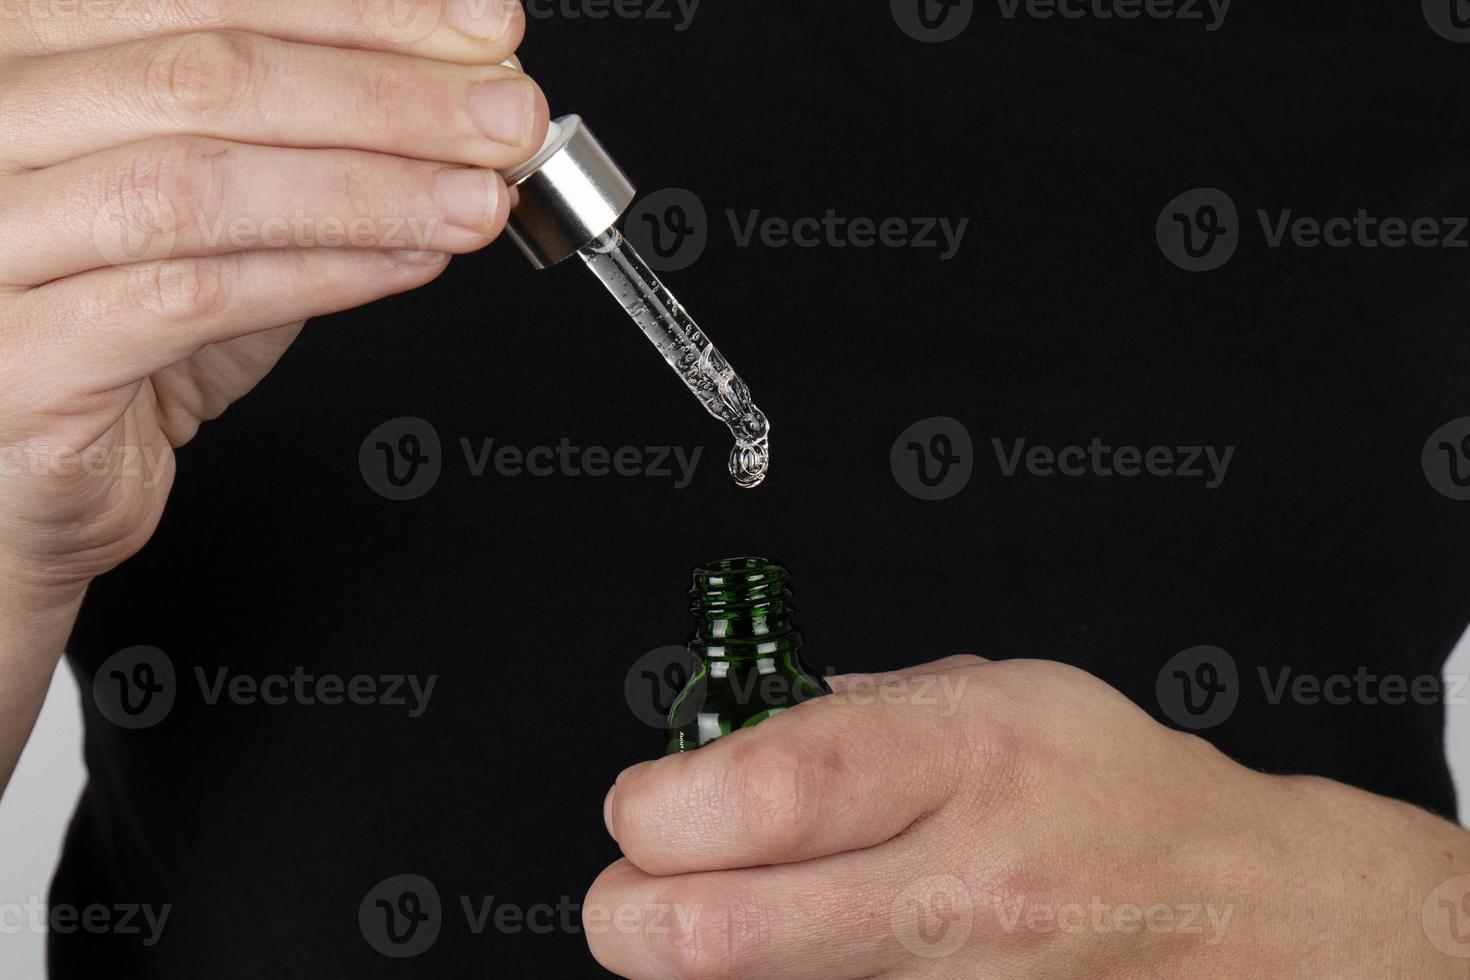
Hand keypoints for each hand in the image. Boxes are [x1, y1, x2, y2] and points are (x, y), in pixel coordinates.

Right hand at [0, 1, 547, 606]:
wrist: (23, 470)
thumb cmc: (112, 329)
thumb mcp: (216, 206)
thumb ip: (302, 141)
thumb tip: (454, 97)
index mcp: (24, 55)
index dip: (365, 11)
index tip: (482, 33)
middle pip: (207, 77)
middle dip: (389, 95)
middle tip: (505, 120)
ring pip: (200, 185)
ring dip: (371, 188)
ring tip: (477, 200)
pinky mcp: (18, 357)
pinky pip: (192, 297)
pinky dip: (322, 274)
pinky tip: (407, 262)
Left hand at [587, 656, 1469, 977]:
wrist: (1224, 907)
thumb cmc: (1101, 786)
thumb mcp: (985, 688)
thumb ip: (843, 712)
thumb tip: (717, 737)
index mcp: (959, 758)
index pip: (770, 790)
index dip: (664, 804)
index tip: (643, 805)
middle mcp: (958, 888)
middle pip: (721, 937)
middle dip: (633, 917)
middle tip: (638, 890)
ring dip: (709, 965)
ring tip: (744, 916)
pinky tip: (815, 958)